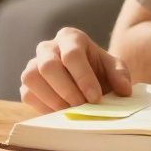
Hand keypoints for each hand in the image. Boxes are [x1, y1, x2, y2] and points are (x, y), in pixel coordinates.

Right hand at [19, 27, 133, 112]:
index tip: (95, 98)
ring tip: (71, 111)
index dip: (83, 78)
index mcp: (70, 38)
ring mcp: (33, 64)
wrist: (87, 81)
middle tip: (82, 107)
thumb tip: (123, 90)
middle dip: (67, 90)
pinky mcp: (27, 83)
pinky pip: (27, 94)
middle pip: (48, 66)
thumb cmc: (99, 71)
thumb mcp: (115, 69)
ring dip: (52, 99)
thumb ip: (120, 75)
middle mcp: (48, 47)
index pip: (72, 54)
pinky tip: (61, 112)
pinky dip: (43, 106)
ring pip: (31, 78)